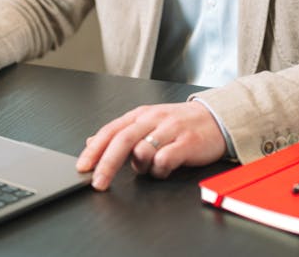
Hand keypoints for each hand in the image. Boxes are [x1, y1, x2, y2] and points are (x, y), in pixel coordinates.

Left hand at [75, 101, 226, 190]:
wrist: (216, 119)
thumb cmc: (180, 124)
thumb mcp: (147, 123)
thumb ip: (121, 133)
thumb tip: (91, 142)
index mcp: (140, 115)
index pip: (110, 130)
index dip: (94, 150)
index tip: (82, 167)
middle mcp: (153, 119)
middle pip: (122, 140)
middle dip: (106, 164)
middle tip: (98, 183)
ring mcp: (170, 130)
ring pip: (143, 150)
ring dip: (141, 166)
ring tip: (151, 167)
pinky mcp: (187, 142)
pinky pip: (165, 159)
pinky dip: (160, 169)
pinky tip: (165, 168)